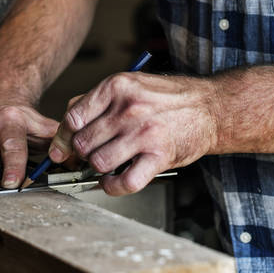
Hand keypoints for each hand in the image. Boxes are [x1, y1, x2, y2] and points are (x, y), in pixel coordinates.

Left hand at [47, 72, 218, 194]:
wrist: (210, 107)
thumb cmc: (167, 99)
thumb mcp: (130, 85)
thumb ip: (97, 101)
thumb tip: (65, 128)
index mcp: (116, 86)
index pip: (72, 118)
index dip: (63, 137)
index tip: (64, 147)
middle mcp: (128, 108)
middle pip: (82, 143)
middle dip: (81, 155)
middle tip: (90, 156)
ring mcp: (144, 133)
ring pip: (98, 163)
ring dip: (97, 170)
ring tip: (105, 166)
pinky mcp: (159, 156)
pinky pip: (124, 182)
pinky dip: (113, 187)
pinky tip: (114, 181)